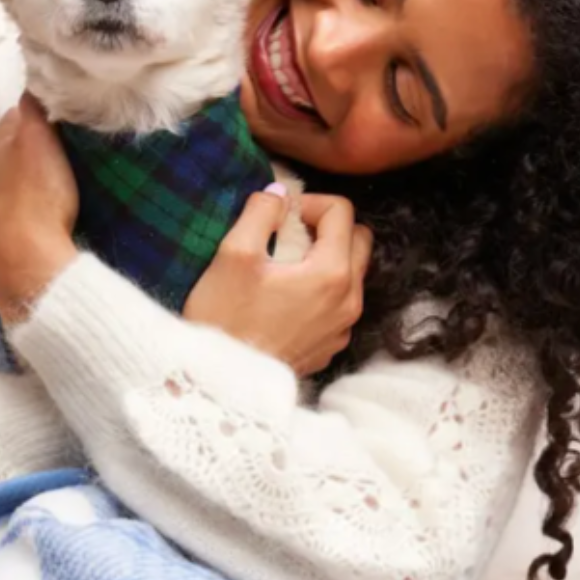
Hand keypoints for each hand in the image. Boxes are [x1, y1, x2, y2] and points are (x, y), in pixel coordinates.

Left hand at [0, 93, 78, 324]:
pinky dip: (0, 220)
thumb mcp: (40, 141)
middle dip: (19, 154)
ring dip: (7, 188)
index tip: (54, 126)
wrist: (22, 263)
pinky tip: (16, 228)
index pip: (13, 118)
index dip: (35, 120)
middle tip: (49, 162)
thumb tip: (30, 86)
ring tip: (34, 198)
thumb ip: (33, 110)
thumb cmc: (37, 200)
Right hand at [184, 188, 372, 376]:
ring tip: (285, 266)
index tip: (281, 215)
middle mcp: (348, 301)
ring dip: (327, 258)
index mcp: (331, 273)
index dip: (310, 202)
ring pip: (352, 274)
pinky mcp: (330, 347)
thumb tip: (279, 194)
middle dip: (329, 227)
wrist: (220, 384)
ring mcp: (342, 328)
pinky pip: (340, 305)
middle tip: (289, 234)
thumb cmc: (224, 320)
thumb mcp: (234, 254)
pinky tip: (285, 298)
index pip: (342, 212)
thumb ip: (261, 212)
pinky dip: (322, 291)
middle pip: (360, 240)